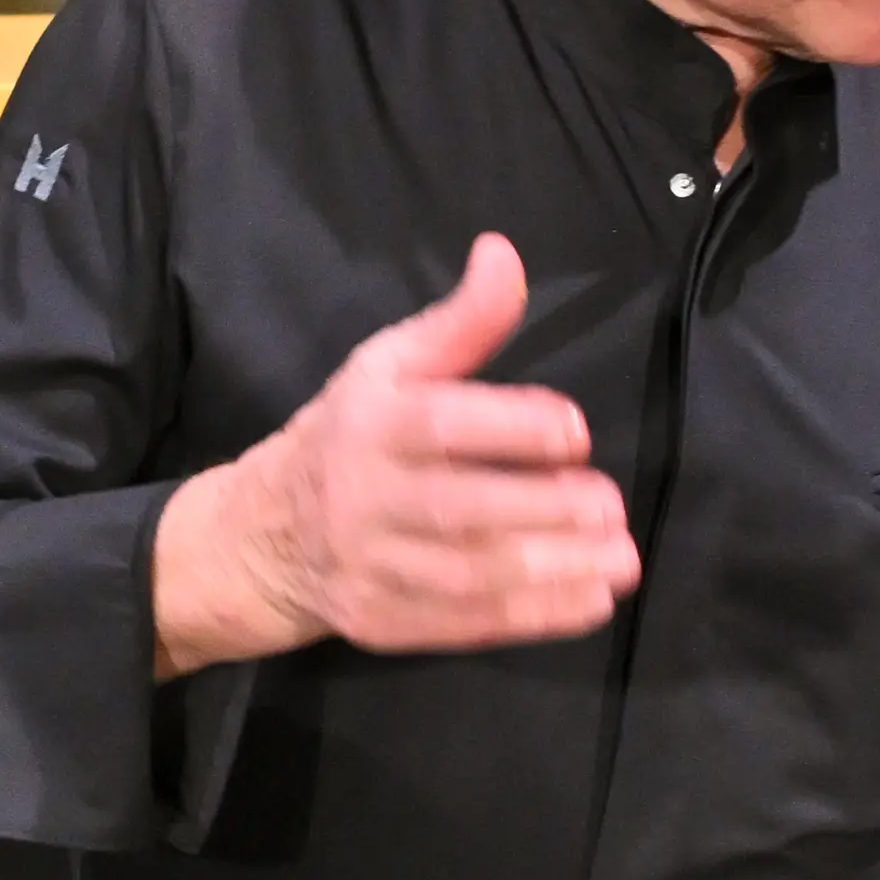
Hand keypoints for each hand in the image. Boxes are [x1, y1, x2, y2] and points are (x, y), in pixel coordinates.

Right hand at [152, 233, 641, 674]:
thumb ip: (459, 322)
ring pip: (467, 575)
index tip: (576, 432)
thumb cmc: (346, 437)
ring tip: (620, 560)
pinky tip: (589, 602)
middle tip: (611, 506)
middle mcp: (364, 496)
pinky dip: (530, 619)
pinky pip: (462, 625)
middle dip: (544, 509)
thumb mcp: (389, 366)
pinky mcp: (381, 624)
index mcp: (370, 423)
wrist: (259, 536)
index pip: (441, 425)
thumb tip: (504, 253)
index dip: (514, 427)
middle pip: (459, 508)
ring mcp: (370, 567)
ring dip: (552, 572)